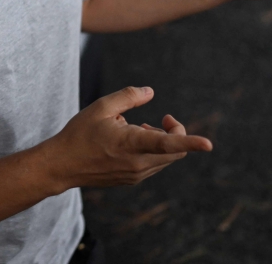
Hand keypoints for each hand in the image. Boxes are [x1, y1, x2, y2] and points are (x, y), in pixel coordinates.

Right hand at [42, 86, 211, 191]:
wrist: (62, 165)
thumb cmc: (79, 134)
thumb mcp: (101, 107)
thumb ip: (128, 97)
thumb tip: (151, 91)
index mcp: (131, 143)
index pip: (167, 143)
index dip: (190, 141)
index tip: (209, 144)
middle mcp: (138, 163)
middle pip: (175, 151)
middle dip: (177, 132)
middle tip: (164, 118)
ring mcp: (136, 175)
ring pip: (166, 158)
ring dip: (164, 141)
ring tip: (139, 128)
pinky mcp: (132, 180)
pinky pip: (154, 164)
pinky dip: (154, 151)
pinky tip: (132, 140)